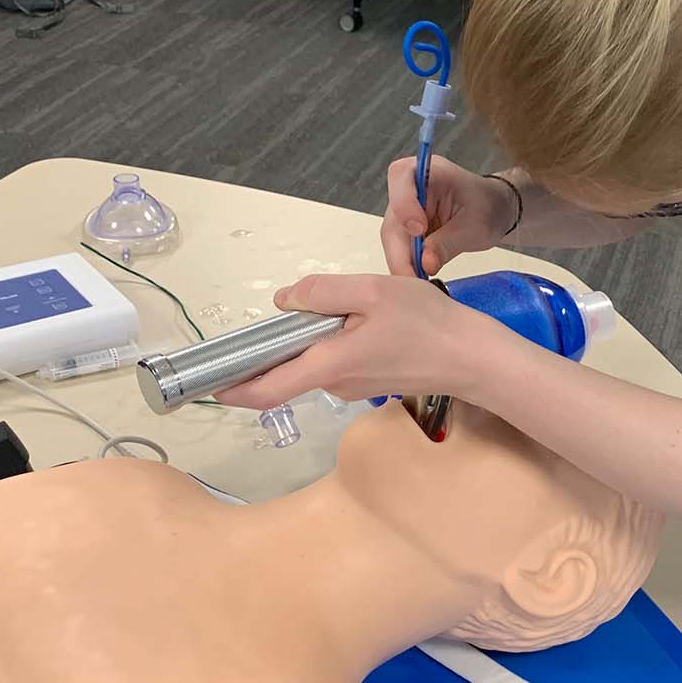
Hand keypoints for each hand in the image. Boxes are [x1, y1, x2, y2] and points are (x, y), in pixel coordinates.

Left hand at [214, 272, 482, 409]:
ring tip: (323, 310)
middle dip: (267, 353)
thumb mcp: (373, 291)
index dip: (232, 390)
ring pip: (312, 363)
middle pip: (285, 373)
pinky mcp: (369, 382)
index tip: (207, 383)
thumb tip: (284, 301)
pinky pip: (334, 362)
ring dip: (306, 342)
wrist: (474, 358)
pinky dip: (329, 344)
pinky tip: (353, 321)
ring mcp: (352, 387)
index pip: (266, 391)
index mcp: (329, 365)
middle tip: (261, 325)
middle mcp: (334, 384)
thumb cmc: (428, 323)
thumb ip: (322, 292)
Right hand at [381, 156, 518, 277]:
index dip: (405, 205)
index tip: (419, 230)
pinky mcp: (406, 229)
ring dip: (403, 262)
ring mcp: (405, 209)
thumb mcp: (475, 226)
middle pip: (393, 218)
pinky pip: (399, 248)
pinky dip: (408, 264)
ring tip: (421, 282)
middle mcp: (410, 187)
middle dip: (401, 251)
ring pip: (393, 239)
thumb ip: (448, 243)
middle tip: (415, 277)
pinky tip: (421, 277)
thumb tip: (425, 263)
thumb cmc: (488, 207)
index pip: (401, 178)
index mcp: (429, 171)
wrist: (495, 211)